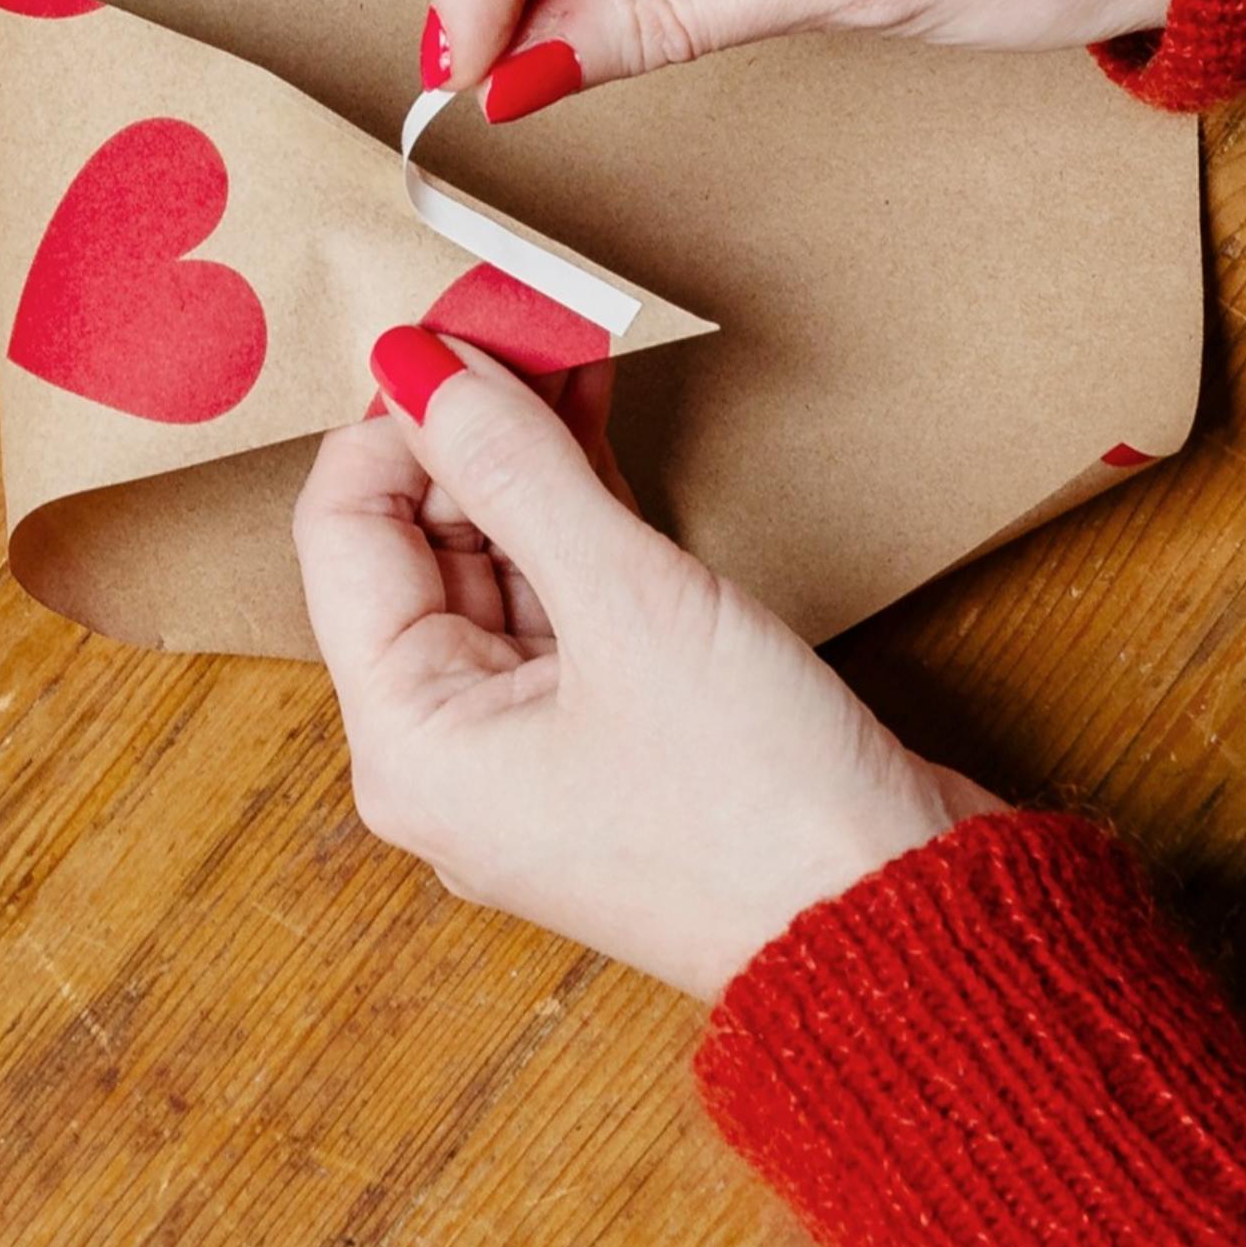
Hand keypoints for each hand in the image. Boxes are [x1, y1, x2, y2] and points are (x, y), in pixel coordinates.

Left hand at [293, 328, 1000, 999]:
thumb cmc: (759, 804)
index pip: (344, 535)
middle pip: (416, 546)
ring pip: (497, 564)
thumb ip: (517, 471)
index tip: (454, 323)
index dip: (393, 420)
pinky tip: (593, 419)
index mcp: (411, 744)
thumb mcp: (627, 605)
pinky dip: (578, 513)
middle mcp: (452, 750)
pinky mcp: (615, 727)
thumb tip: (419, 363)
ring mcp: (535, 742)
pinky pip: (566, 598)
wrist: (901, 931)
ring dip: (525, 459)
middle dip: (464, 430)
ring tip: (560, 341)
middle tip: (518, 315)